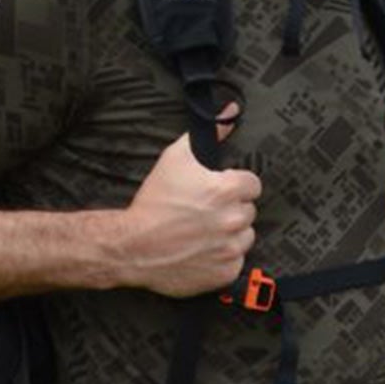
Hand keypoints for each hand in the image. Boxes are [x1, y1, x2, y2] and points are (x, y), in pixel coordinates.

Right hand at [119, 105, 261, 295]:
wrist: (133, 246)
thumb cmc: (154, 201)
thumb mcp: (176, 158)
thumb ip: (209, 134)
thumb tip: (231, 111)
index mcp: (228, 191)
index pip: (252, 185)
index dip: (234, 186)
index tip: (218, 191)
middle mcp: (235, 220)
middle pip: (248, 210)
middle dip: (231, 209)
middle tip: (204, 212)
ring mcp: (232, 249)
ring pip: (245, 236)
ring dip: (230, 234)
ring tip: (202, 232)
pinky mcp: (226, 272)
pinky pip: (235, 261)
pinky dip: (222, 257)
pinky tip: (201, 250)